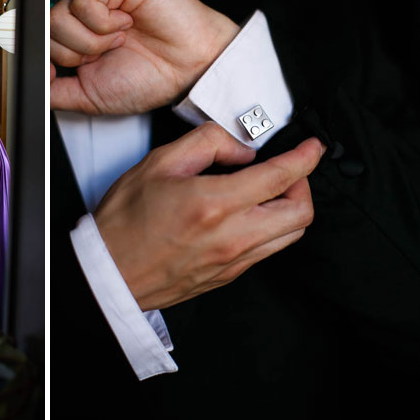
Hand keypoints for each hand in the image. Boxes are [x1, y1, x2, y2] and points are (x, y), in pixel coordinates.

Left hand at [50, 0, 238, 114]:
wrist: (189, 69)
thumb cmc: (150, 77)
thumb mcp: (89, 97)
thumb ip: (54, 91)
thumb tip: (30, 78)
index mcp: (78, 37)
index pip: (38, 39)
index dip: (48, 58)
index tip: (69, 70)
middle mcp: (85, 12)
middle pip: (45, 30)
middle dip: (75, 55)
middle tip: (107, 55)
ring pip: (59, 16)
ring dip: (90, 41)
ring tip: (119, 40)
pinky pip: (83, 2)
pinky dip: (104, 24)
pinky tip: (126, 24)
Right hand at [94, 122, 324, 310]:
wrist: (107, 272)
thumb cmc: (124, 221)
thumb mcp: (158, 163)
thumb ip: (206, 143)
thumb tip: (240, 147)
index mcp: (214, 203)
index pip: (281, 177)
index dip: (306, 157)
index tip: (312, 147)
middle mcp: (231, 236)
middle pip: (301, 212)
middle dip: (304, 184)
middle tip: (288, 170)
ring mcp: (233, 261)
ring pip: (290, 235)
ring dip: (290, 208)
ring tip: (269, 192)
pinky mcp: (228, 276)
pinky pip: (267, 251)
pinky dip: (270, 228)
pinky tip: (247, 215)